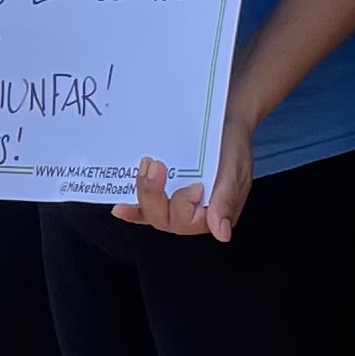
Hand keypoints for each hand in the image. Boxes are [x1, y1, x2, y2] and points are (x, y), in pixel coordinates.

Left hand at [112, 118, 254, 238]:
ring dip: (143, 192)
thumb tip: (222, 233)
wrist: (224, 121)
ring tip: (145, 165)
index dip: (183, 205)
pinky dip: (133, 209)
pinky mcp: (164, 193)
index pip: (188, 223)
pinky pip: (145, 208)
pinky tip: (120, 206)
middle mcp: (192, 213)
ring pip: (152, 213)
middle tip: (155, 165)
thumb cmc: (232, 146)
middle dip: (153, 195)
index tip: (194, 184)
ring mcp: (175, 204)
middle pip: (164, 220)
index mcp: (213, 213)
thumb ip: (225, 201)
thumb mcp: (234, 170)